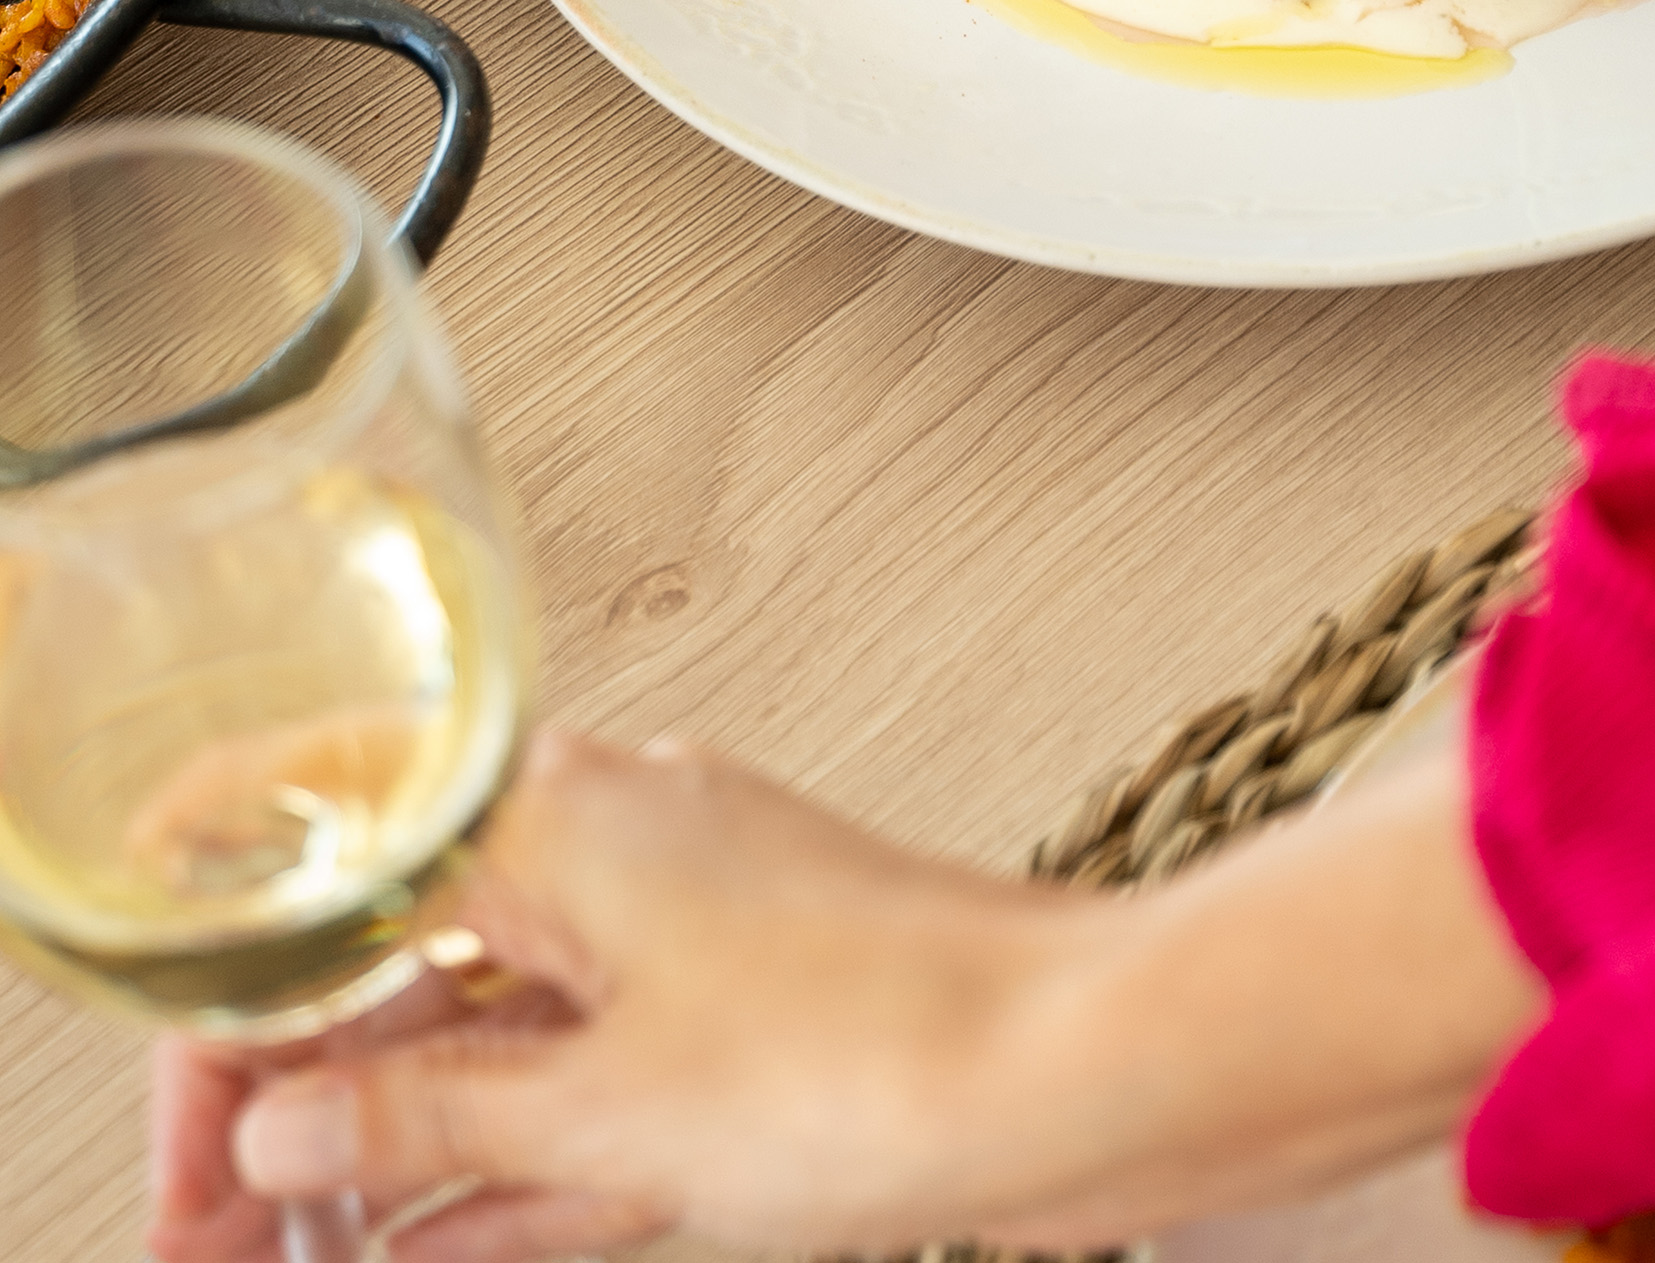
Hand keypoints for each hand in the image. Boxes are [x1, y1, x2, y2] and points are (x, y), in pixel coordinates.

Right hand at [150, 718, 1535, 1261]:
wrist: (1090, 1068)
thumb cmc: (884, 1043)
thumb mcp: (604, 1111)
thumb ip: (426, 1113)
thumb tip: (288, 1132)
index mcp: (560, 813)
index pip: (336, 879)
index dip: (236, 1019)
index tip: (187, 1148)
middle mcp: (615, 844)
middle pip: (403, 969)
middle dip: (296, 1108)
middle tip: (212, 1240)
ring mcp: (682, 935)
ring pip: (486, 1045)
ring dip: (386, 1159)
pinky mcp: (742, 1025)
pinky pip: (580, 1096)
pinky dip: (499, 1174)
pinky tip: (415, 1258)